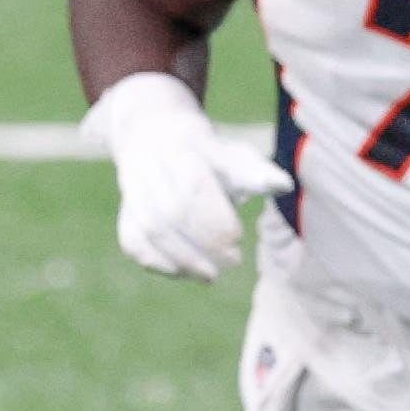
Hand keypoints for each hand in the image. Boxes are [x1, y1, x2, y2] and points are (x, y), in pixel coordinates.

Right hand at [85, 70, 292, 282]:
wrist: (152, 134)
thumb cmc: (205, 153)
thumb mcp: (232, 154)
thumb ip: (255, 173)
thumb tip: (284, 186)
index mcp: (181, 151)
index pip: (194, 190)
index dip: (214, 220)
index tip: (238, 239)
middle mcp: (151, 171)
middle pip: (171, 214)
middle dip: (202, 244)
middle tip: (232, 262)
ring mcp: (133, 194)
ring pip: (150, 231)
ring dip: (182, 259)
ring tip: (210, 276)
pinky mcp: (125, 215)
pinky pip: (134, 243)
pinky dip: (158, 262)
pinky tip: (184, 273)